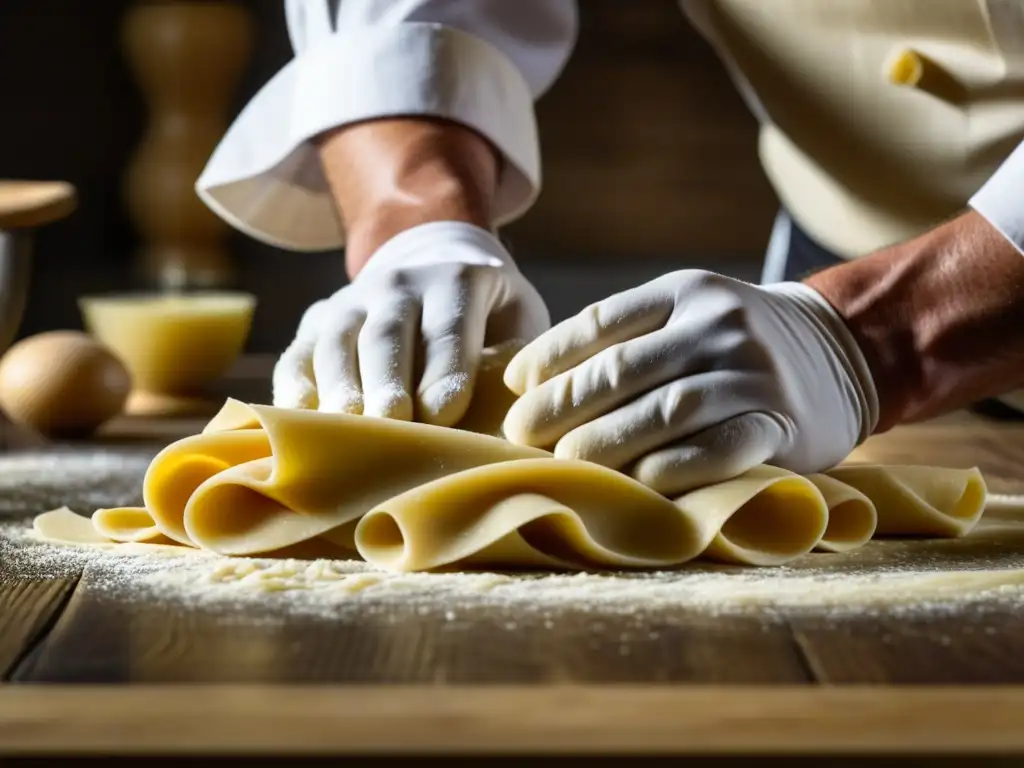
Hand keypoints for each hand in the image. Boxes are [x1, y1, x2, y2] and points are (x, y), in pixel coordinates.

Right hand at [273, 221, 548, 425]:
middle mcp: (399, 283)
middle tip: (391, 421)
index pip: (450, 325)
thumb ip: (518, 359)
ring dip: (339, 386)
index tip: (444, 411)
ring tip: (344, 428)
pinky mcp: (317, 322)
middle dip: (388, 379)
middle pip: (388, 333)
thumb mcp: (518, 320)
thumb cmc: (489, 316)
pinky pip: (299, 353)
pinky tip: (297, 420)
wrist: (432, 262)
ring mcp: (352, 300)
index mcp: (459, 279)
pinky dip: (294, 386)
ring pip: (338, 341)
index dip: (447, 368)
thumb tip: (518, 417)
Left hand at [501, 270, 878, 494]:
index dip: (551, 355)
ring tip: (566, 460)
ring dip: (609, 440)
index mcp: (685, 292)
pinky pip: (724, 446)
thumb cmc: (736, 341)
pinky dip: (678, 465)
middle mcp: (719, 324)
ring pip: (668, 408)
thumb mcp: (687, 314)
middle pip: (625, 368)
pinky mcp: (783, 421)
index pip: (603, 321)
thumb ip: (624, 336)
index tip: (513, 387)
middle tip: (521, 434)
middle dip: (563, 404)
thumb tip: (528, 377)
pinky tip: (641, 480)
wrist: (842, 350)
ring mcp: (754, 372)